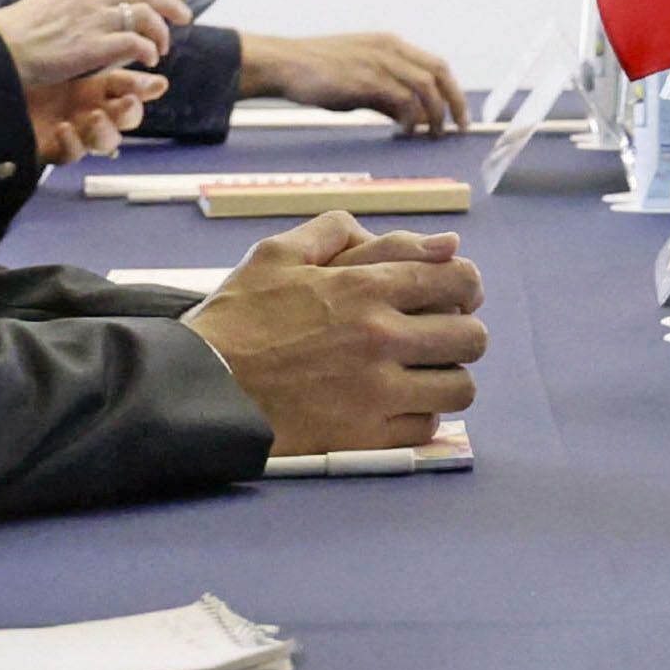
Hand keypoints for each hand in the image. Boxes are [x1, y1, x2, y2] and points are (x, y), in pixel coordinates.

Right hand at [0, 0, 190, 86]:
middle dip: (170, 2)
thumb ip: (75, 4)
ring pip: (144, 14)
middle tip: (186, 16)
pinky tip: (151, 59)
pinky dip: (148, 50)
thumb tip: (97, 10)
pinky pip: (135, 43)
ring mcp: (91, 20)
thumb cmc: (16, 35)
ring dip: (160, 31)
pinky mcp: (92, 46)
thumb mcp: (47, 5)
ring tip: (164, 46)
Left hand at [28, 66, 165, 163]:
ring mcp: (74, 132)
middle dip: (131, 112)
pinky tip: (64, 128)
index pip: (129, 88)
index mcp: (95, 87)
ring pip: (106, 143)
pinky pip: (72, 154)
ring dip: (106, 131)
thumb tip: (128, 41)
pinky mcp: (54, 150)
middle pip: (126, 119)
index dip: (144, 88)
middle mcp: (90, 110)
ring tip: (94, 117)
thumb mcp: (63, 58)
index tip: (157, 83)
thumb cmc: (22, 71)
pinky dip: (73, 143)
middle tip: (128, 102)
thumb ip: (97, 53)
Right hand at [184, 212, 484, 455]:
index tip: (453, 296)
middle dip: (461, 333)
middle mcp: (381, 338)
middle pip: (471, 337)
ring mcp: (377, 391)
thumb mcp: (277, 255)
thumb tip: (427, 239)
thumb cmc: (236, 320)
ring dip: (447, 378)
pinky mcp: (365, 436)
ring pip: (459, 387)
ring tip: (423, 374)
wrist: (198, 388)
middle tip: (438, 338)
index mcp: (365, 288)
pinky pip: (427, 427)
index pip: (460, 280)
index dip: (466, 286)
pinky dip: (420, 416)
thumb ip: (342, 232)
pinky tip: (397, 404)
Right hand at [239, 32, 467, 135]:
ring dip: (434, 112)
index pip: (436, 65)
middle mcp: (390, 49)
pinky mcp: (366, 78)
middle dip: (454, 101)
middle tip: (458, 128)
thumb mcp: (359, 81)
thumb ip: (386, 96)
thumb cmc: (317, 73)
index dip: (452, 90)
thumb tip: (411, 118)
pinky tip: (406, 131)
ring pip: (425, 85)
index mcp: (390, 44)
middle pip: (439, 72)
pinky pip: (402, 98)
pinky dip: (411, 117)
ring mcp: (379, 61)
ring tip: (431, 134)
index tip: (459, 114)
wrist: (284, 64)